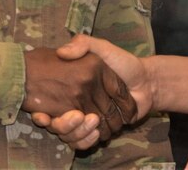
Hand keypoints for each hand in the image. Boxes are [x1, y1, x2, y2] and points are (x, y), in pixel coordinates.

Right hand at [30, 35, 152, 149]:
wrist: (145, 82)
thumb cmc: (122, 62)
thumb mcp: (102, 48)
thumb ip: (84, 44)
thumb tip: (61, 51)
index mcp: (71, 87)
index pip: (48, 105)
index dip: (42, 113)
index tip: (42, 115)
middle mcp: (74, 105)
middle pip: (58, 124)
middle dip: (64, 125)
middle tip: (77, 116)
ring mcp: (84, 119)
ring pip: (70, 135)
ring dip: (78, 133)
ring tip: (92, 121)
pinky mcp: (96, 130)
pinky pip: (83, 143)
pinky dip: (87, 142)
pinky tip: (96, 134)